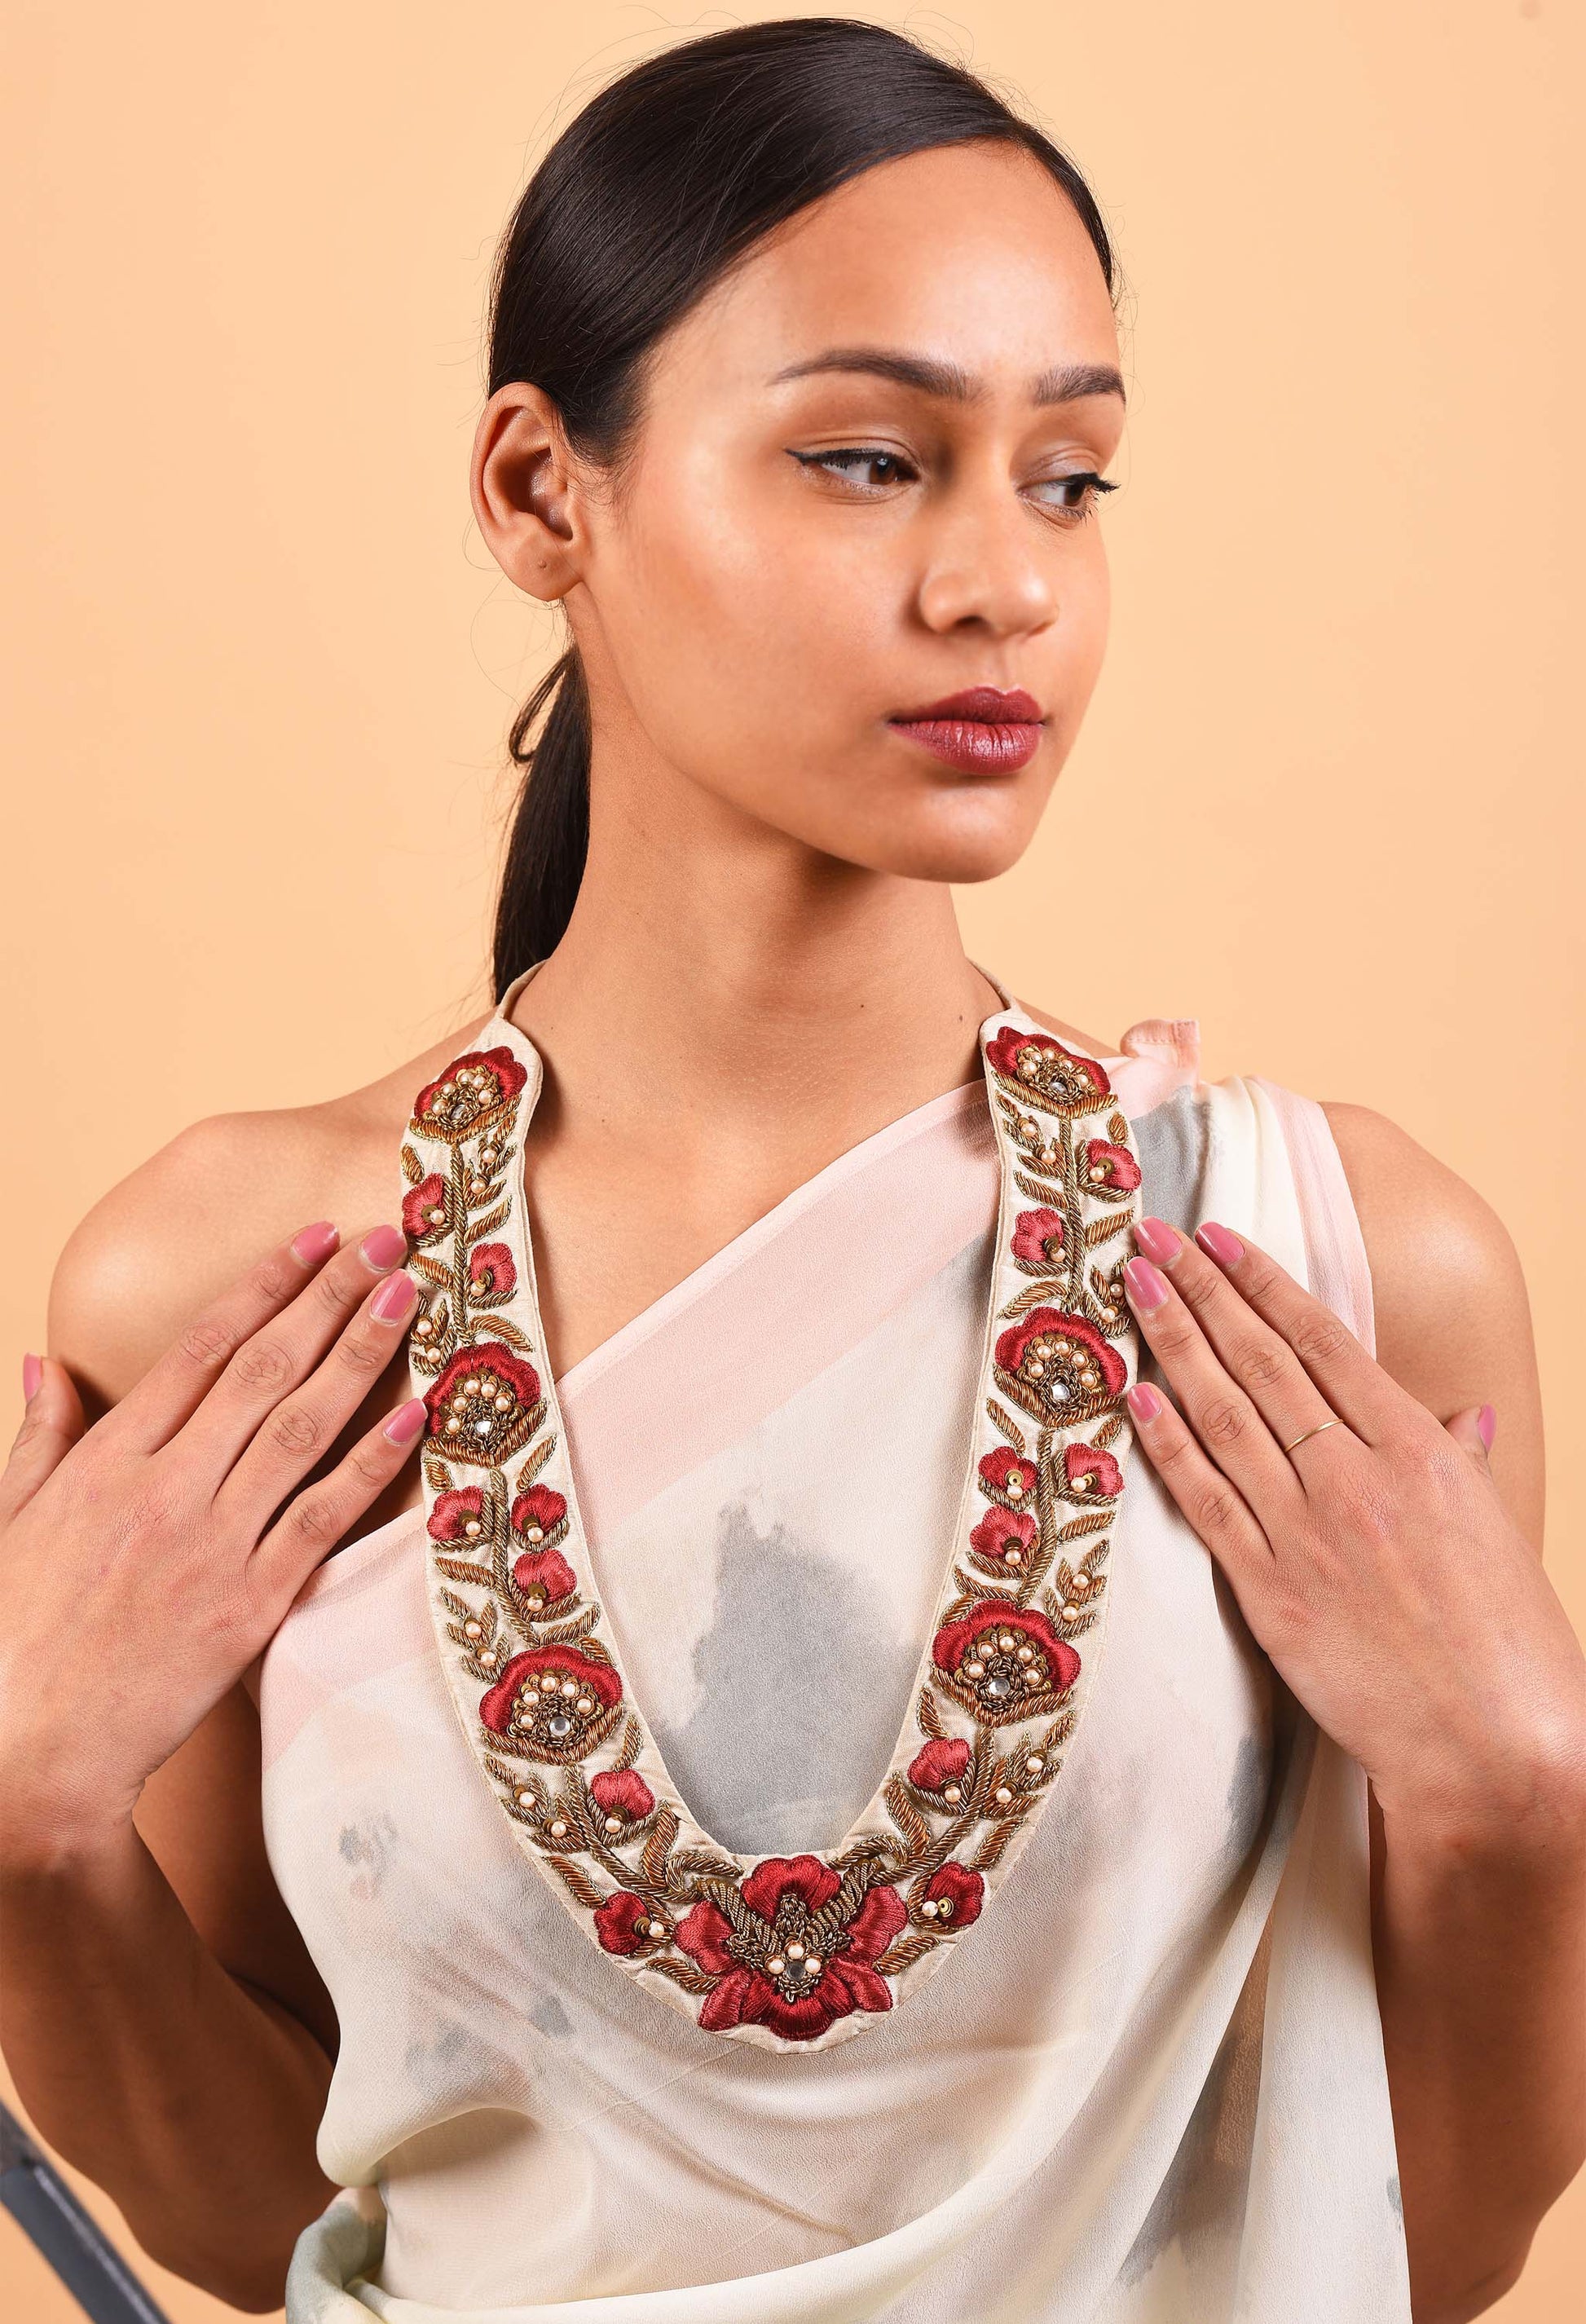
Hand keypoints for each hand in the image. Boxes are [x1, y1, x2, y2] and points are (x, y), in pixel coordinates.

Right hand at [0, 1220, 425, 1855]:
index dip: (264, 1285)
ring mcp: (212, 1547)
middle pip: (263, 1370)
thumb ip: (40, 1435)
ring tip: (408, 1297)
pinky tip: (414, 1415)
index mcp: (108, 1461)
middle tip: (389, 1237)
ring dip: (359, 1356)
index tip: (313, 1236)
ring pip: (301, 1430)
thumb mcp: (10, 1519)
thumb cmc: (13, 1635)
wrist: (27, 1750)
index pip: (200, 1349)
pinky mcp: (249, 1607)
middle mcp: (165, 1490)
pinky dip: (371, 1465)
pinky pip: (322, 1521)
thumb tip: (43, 1359)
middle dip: (329, 1296)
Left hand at [1119, 1217, 1585, 1841]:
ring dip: (1171, 1343)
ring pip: (1223, 1415)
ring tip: (1130, 1284)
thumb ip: (1466, 1461)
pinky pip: (1206, 1501)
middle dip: (1200, 1289)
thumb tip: (1466, 1414)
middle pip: (1262, 1362)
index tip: (1218, 1235)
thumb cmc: (1507, 1640)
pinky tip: (1135, 1394)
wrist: (1496, 1742)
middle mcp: (1359, 1477)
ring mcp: (1309, 1532)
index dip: (1264, 1283)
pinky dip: (1167, 1444)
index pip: (1325, 1342)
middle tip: (1148, 1231)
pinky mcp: (1270, 1592)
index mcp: (1419, 1450)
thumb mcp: (1494, 1529)